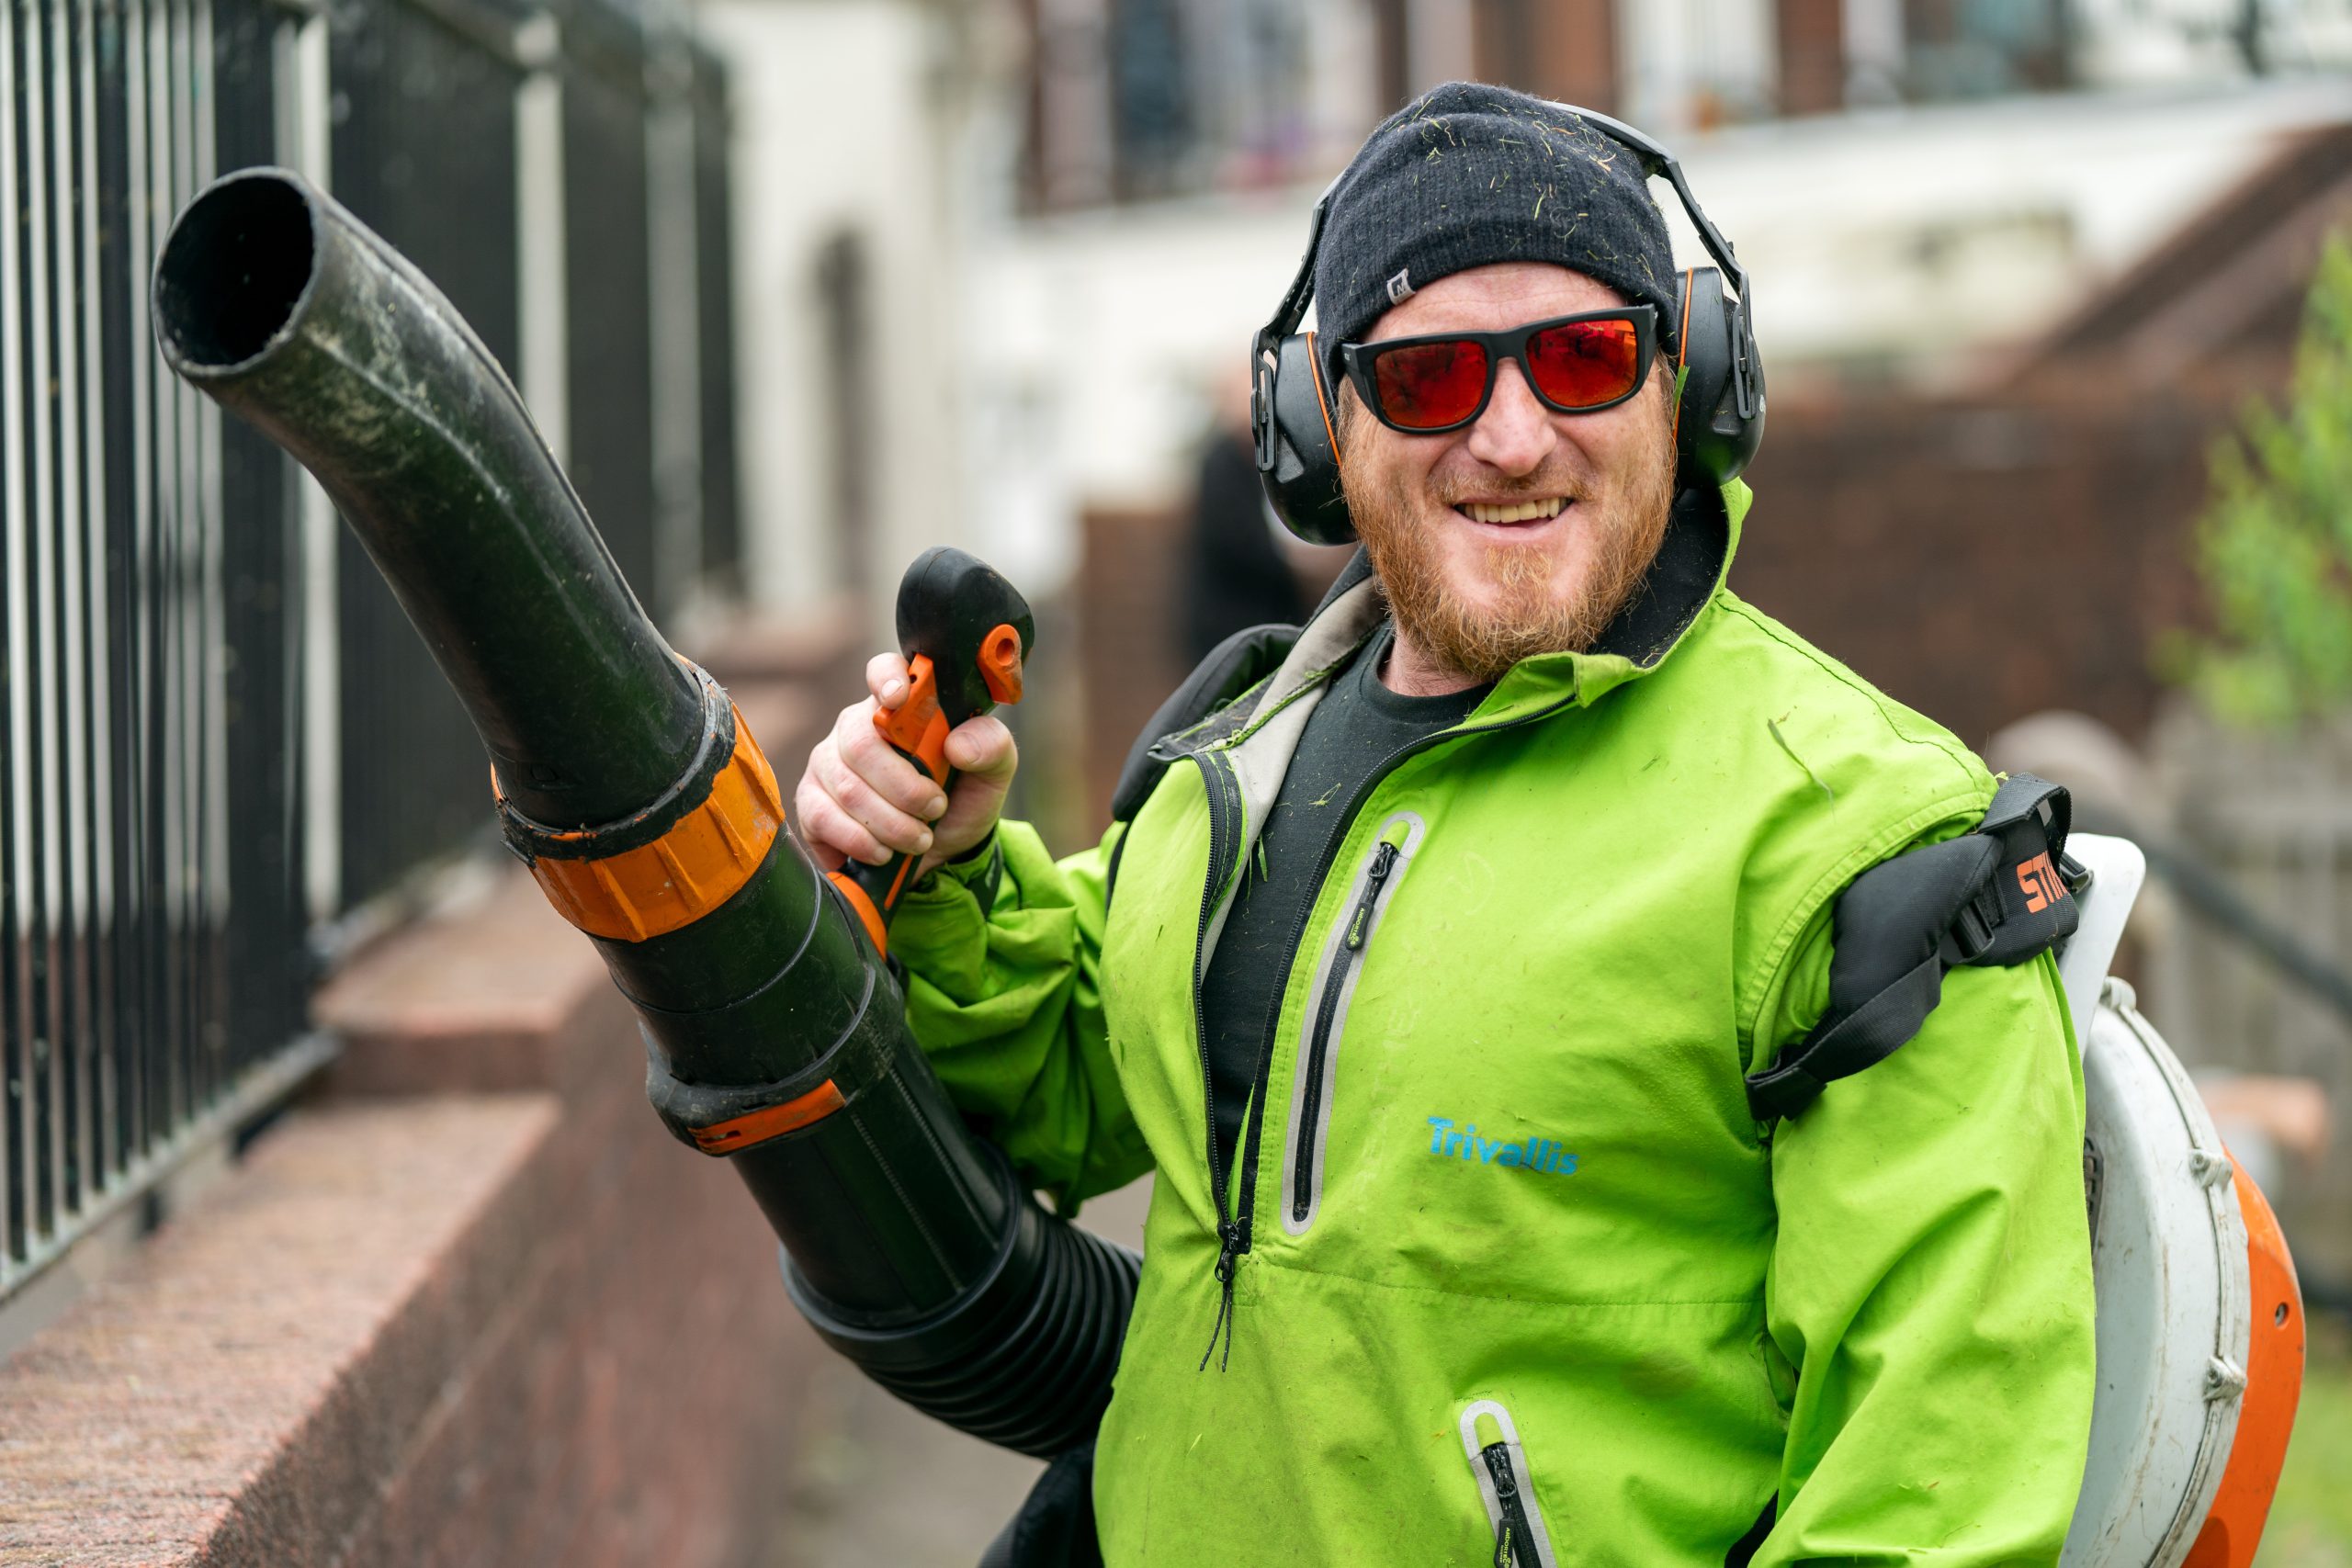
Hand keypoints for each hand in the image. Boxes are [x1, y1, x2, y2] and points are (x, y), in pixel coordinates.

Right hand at [793, 652, 1018, 879]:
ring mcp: (828, 763)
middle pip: (862, 743)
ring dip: (891, 823)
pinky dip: (861, 841)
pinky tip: (884, 852)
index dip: (887, 678)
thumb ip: (992, 746)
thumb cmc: (960, 800)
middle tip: (935, 809)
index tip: (899, 699)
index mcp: (902, 707)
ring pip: (846, 787)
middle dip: (905, 788)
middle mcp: (857, 727)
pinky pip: (823, 817)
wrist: (941, 854)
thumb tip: (958, 745)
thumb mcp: (993, 773)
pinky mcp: (810, 802)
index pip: (884, 671)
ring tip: (919, 839)